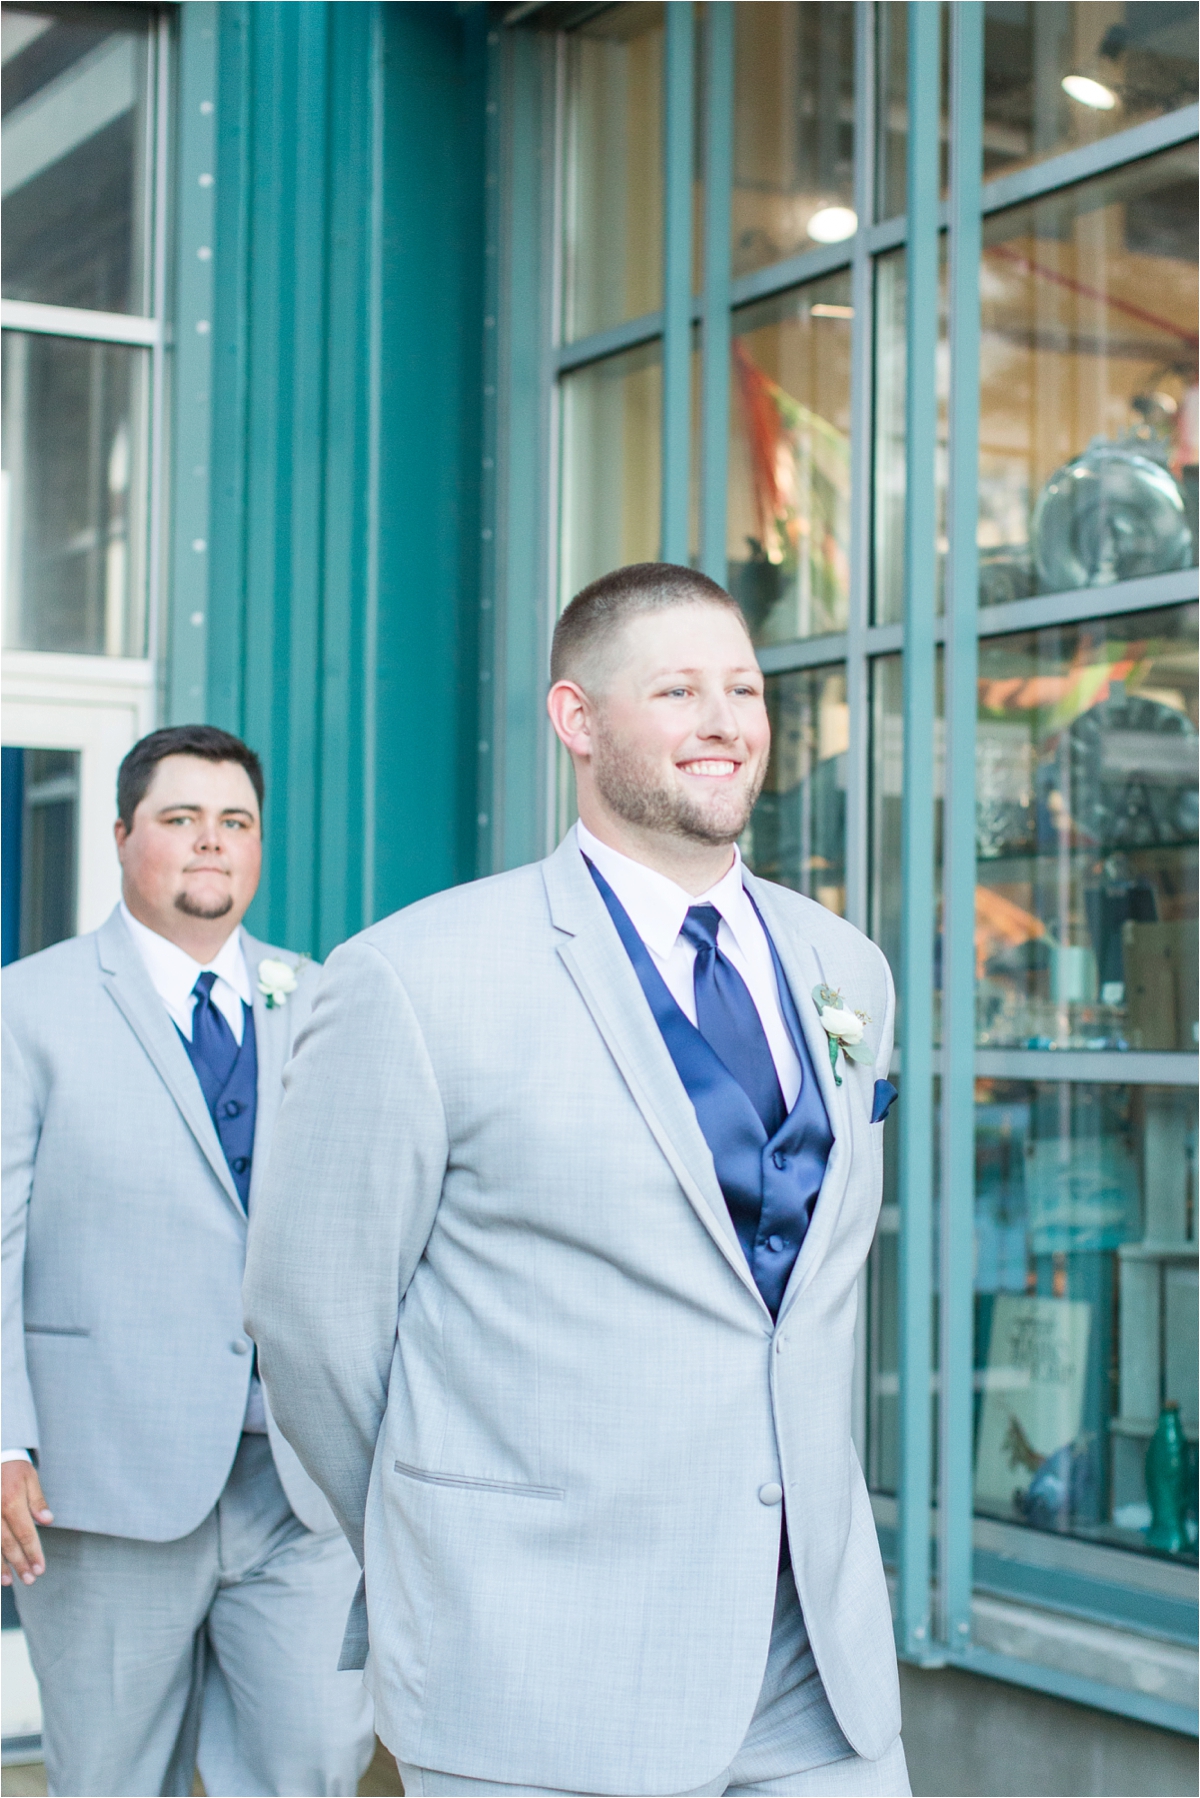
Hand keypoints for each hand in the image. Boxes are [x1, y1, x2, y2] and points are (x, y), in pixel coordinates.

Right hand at [2, 1461, 52, 1585]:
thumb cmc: (13, 1468)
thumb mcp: (30, 1478)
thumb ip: (37, 1501)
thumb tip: (47, 1521)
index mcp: (11, 1501)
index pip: (25, 1533)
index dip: (33, 1552)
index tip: (41, 1568)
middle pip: (9, 1544)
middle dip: (20, 1564)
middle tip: (30, 1579)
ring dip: (0, 1566)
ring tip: (10, 1582)